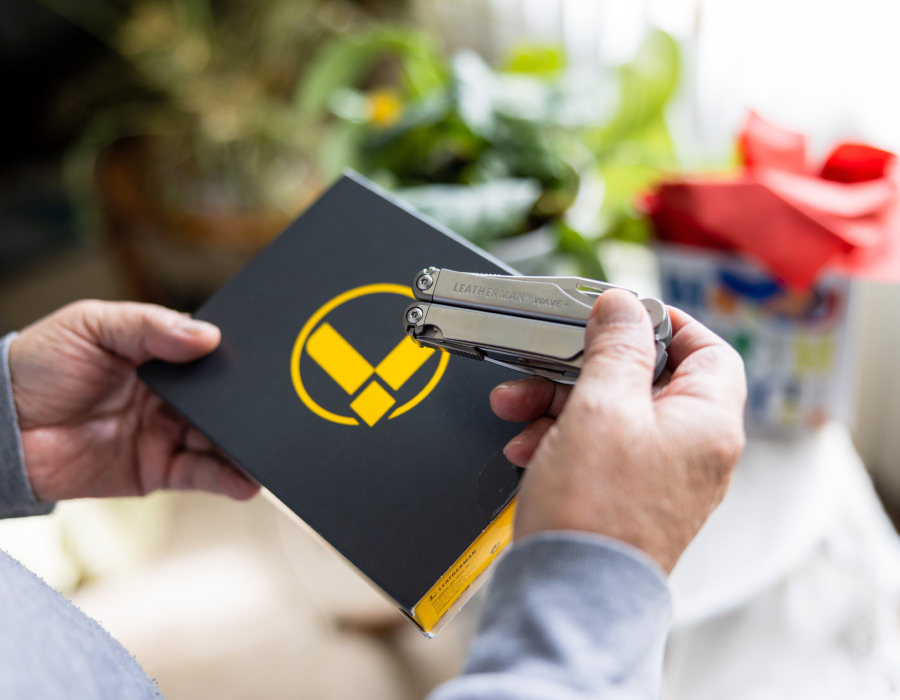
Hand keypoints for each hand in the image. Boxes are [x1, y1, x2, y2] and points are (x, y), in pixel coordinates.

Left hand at [8, 300, 258, 502]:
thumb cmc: (36, 366)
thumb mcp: (92, 325)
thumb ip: (149, 326)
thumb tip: (207, 336)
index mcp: (160, 356)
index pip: (211, 357)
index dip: (236, 360)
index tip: (264, 363)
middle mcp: (171, 397)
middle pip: (225, 402)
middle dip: (250, 406)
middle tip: (276, 409)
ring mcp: (167, 434)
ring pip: (221, 440)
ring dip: (246, 444)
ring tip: (267, 447)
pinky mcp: (157, 471)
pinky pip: (202, 475)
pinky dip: (228, 478)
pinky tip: (246, 477)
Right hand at [490, 290, 745, 572]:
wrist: (568, 595)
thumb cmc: (595, 508)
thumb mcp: (603, 406)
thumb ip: (616, 347)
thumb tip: (624, 305)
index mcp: (707, 423)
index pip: (708, 350)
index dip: (666, 323)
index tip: (621, 314)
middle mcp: (693, 450)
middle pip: (646, 380)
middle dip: (585, 368)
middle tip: (546, 360)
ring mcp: (659, 476)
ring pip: (612, 413)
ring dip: (559, 402)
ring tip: (516, 409)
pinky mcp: (624, 497)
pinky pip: (597, 448)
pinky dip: (560, 438)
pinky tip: (525, 447)